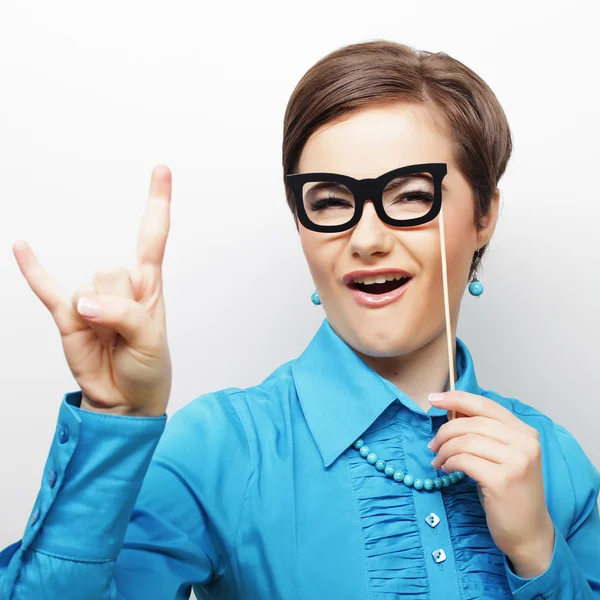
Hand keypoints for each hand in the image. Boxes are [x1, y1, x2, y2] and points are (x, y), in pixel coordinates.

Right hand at [13, 165, 172, 416]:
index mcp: (148, 286)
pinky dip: (33, 270)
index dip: (157, 203)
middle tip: (125, 332)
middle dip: (119, 302)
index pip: (152, 236)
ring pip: (88, 288)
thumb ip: (122, 315)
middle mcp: (119, 286)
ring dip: (98, 316)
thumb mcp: (150, 341)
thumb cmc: (148, 368)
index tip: (162, 169)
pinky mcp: (66, 316)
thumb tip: (82, 303)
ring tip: (108, 339)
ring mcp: (90, 299)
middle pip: (112, 269)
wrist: (126, 401)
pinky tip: (21, 247)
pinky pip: (46, 288)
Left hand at [428, 391, 554, 575]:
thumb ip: (484, 432)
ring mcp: (516, 461)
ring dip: (444, 449)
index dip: (457, 398)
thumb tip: (452, 411)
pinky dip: (449, 462)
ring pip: (466, 441)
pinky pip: (464, 460)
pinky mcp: (502, 480)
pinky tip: (446, 469)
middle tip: (433, 444)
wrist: (528, 531)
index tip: (434, 399)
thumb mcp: (501, 455)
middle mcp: (525, 443)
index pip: (486, 406)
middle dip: (445, 431)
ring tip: (438, 460)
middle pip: (472, 423)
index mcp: (525, 432)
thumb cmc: (509, 491)